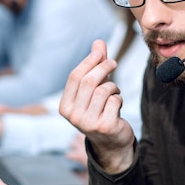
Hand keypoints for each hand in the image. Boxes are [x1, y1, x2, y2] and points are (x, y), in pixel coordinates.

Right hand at [59, 40, 134, 173]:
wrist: (112, 142)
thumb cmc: (101, 110)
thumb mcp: (95, 88)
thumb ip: (95, 66)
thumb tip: (98, 42)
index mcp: (65, 107)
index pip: (74, 77)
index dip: (88, 62)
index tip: (100, 53)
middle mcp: (73, 116)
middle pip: (89, 81)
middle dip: (103, 67)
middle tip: (113, 63)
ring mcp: (88, 123)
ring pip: (103, 90)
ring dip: (113, 86)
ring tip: (115, 91)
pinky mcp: (105, 127)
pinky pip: (115, 101)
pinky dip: (119, 98)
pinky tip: (118, 104)